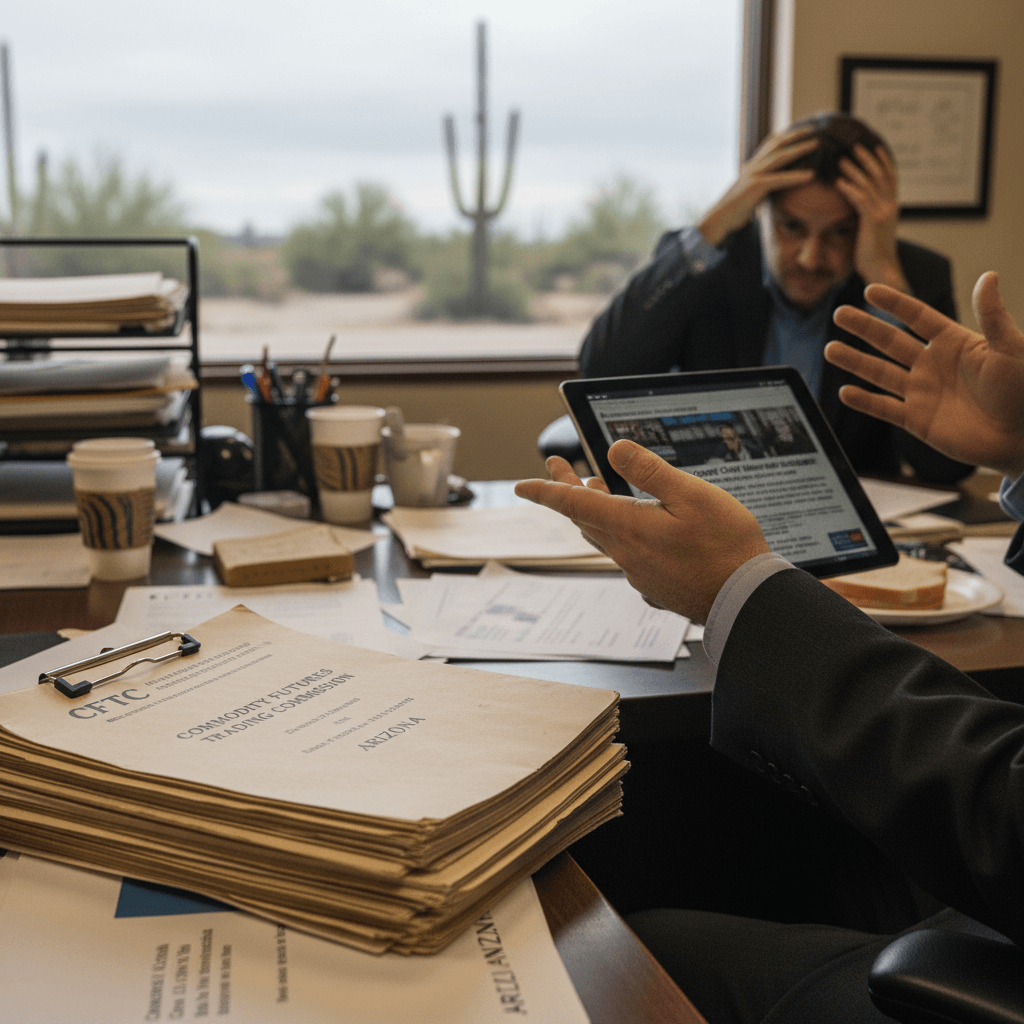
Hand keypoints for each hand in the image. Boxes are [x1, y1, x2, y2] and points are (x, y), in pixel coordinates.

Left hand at [514, 442, 769, 623]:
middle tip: (558, 465)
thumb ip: (650, 471)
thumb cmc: (727, 546)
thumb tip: (614, 448)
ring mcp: (638, 572)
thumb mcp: (692, 496)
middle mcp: (626, 553)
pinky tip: (633, 526)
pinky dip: (617, 531)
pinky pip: (624, 553)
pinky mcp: (654, 585)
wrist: (747, 601)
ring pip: (603, 536)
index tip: (522, 485)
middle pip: (585, 517)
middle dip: (568, 488)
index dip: (546, 491)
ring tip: (593, 487)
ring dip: (593, 510)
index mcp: (629, 528)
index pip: (573, 505)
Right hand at [698, 127, 817, 246]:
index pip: (770, 144)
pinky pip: (779, 179)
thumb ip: (762, 186)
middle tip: (814, 129)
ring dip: (799, 149)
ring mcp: (753, 175)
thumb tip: (774, 187)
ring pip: (780, 157)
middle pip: (776, 144)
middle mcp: (752, 166)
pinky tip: (811, 175)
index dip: (786, 135)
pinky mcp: (754, 187)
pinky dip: (796, 177)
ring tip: (816, 145)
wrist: (719, 220)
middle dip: (796, 135)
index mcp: (751, 166)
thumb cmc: (735, 211)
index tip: (802, 130)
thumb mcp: (751, 193)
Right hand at [826, 272, 1023, 478]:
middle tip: (839, 314)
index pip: (918, 317)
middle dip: (864, 328)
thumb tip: (988, 276)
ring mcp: (922, 392)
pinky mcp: (917, 420)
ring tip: (831, 349)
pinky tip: (845, 392)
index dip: (894, 304)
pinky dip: (864, 401)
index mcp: (954, 342)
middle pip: (890, 342)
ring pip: (880, 373)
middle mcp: (932, 365)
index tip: (870, 290)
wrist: (1023, 436)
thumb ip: (993, 315)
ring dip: (855, 361)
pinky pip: (884, 408)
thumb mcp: (1011, 347)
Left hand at [834, 143, 909, 290]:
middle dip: (867, 158)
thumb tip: (859, 209)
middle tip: (854, 145)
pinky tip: (838, 182)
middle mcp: (890, 205)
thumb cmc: (873, 256)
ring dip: (854, 170)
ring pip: (869, 184)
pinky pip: (860, 200)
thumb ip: (869, 216)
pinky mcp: (873, 222)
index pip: (890, 177)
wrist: (883, 272)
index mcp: (892, 206)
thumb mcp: (873, 230)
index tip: (874, 146)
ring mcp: (883, 212)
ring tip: (841, 159)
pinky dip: (849, 188)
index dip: (883, 160)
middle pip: (880, 174)